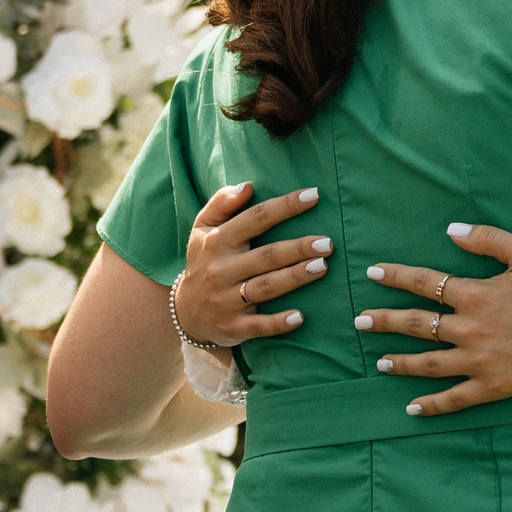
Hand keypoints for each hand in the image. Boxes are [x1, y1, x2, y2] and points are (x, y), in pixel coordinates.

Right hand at [169, 181, 332, 346]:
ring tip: (322, 267)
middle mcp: (222, 270)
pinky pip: (257, 325)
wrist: (184, 312)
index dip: (284, 206)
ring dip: (294, 277)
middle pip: (266, 256)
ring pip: (265, 287)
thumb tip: (247, 185)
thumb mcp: (202, 229)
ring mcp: (226, 300)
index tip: (313, 195)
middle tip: (327, 242)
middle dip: (297, 248)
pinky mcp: (232, 327)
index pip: (255, 218)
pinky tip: (300, 317)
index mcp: (218, 241)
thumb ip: (221, 203)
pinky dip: (278, 323)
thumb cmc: (204, 261)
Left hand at [358, 224, 511, 416]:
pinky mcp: (493, 386)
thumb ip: (488, 238)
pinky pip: (455, 398)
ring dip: (400, 363)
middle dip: (384, 322)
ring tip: (378, 362)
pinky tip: (412, 409)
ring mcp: (479, 361)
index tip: (372, 273)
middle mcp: (471, 328)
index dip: (396, 276)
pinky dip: (432, 405)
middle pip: (417, 324)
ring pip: (428, 363)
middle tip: (359, 322)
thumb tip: (451, 229)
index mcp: (477, 294)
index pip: (425, 282)